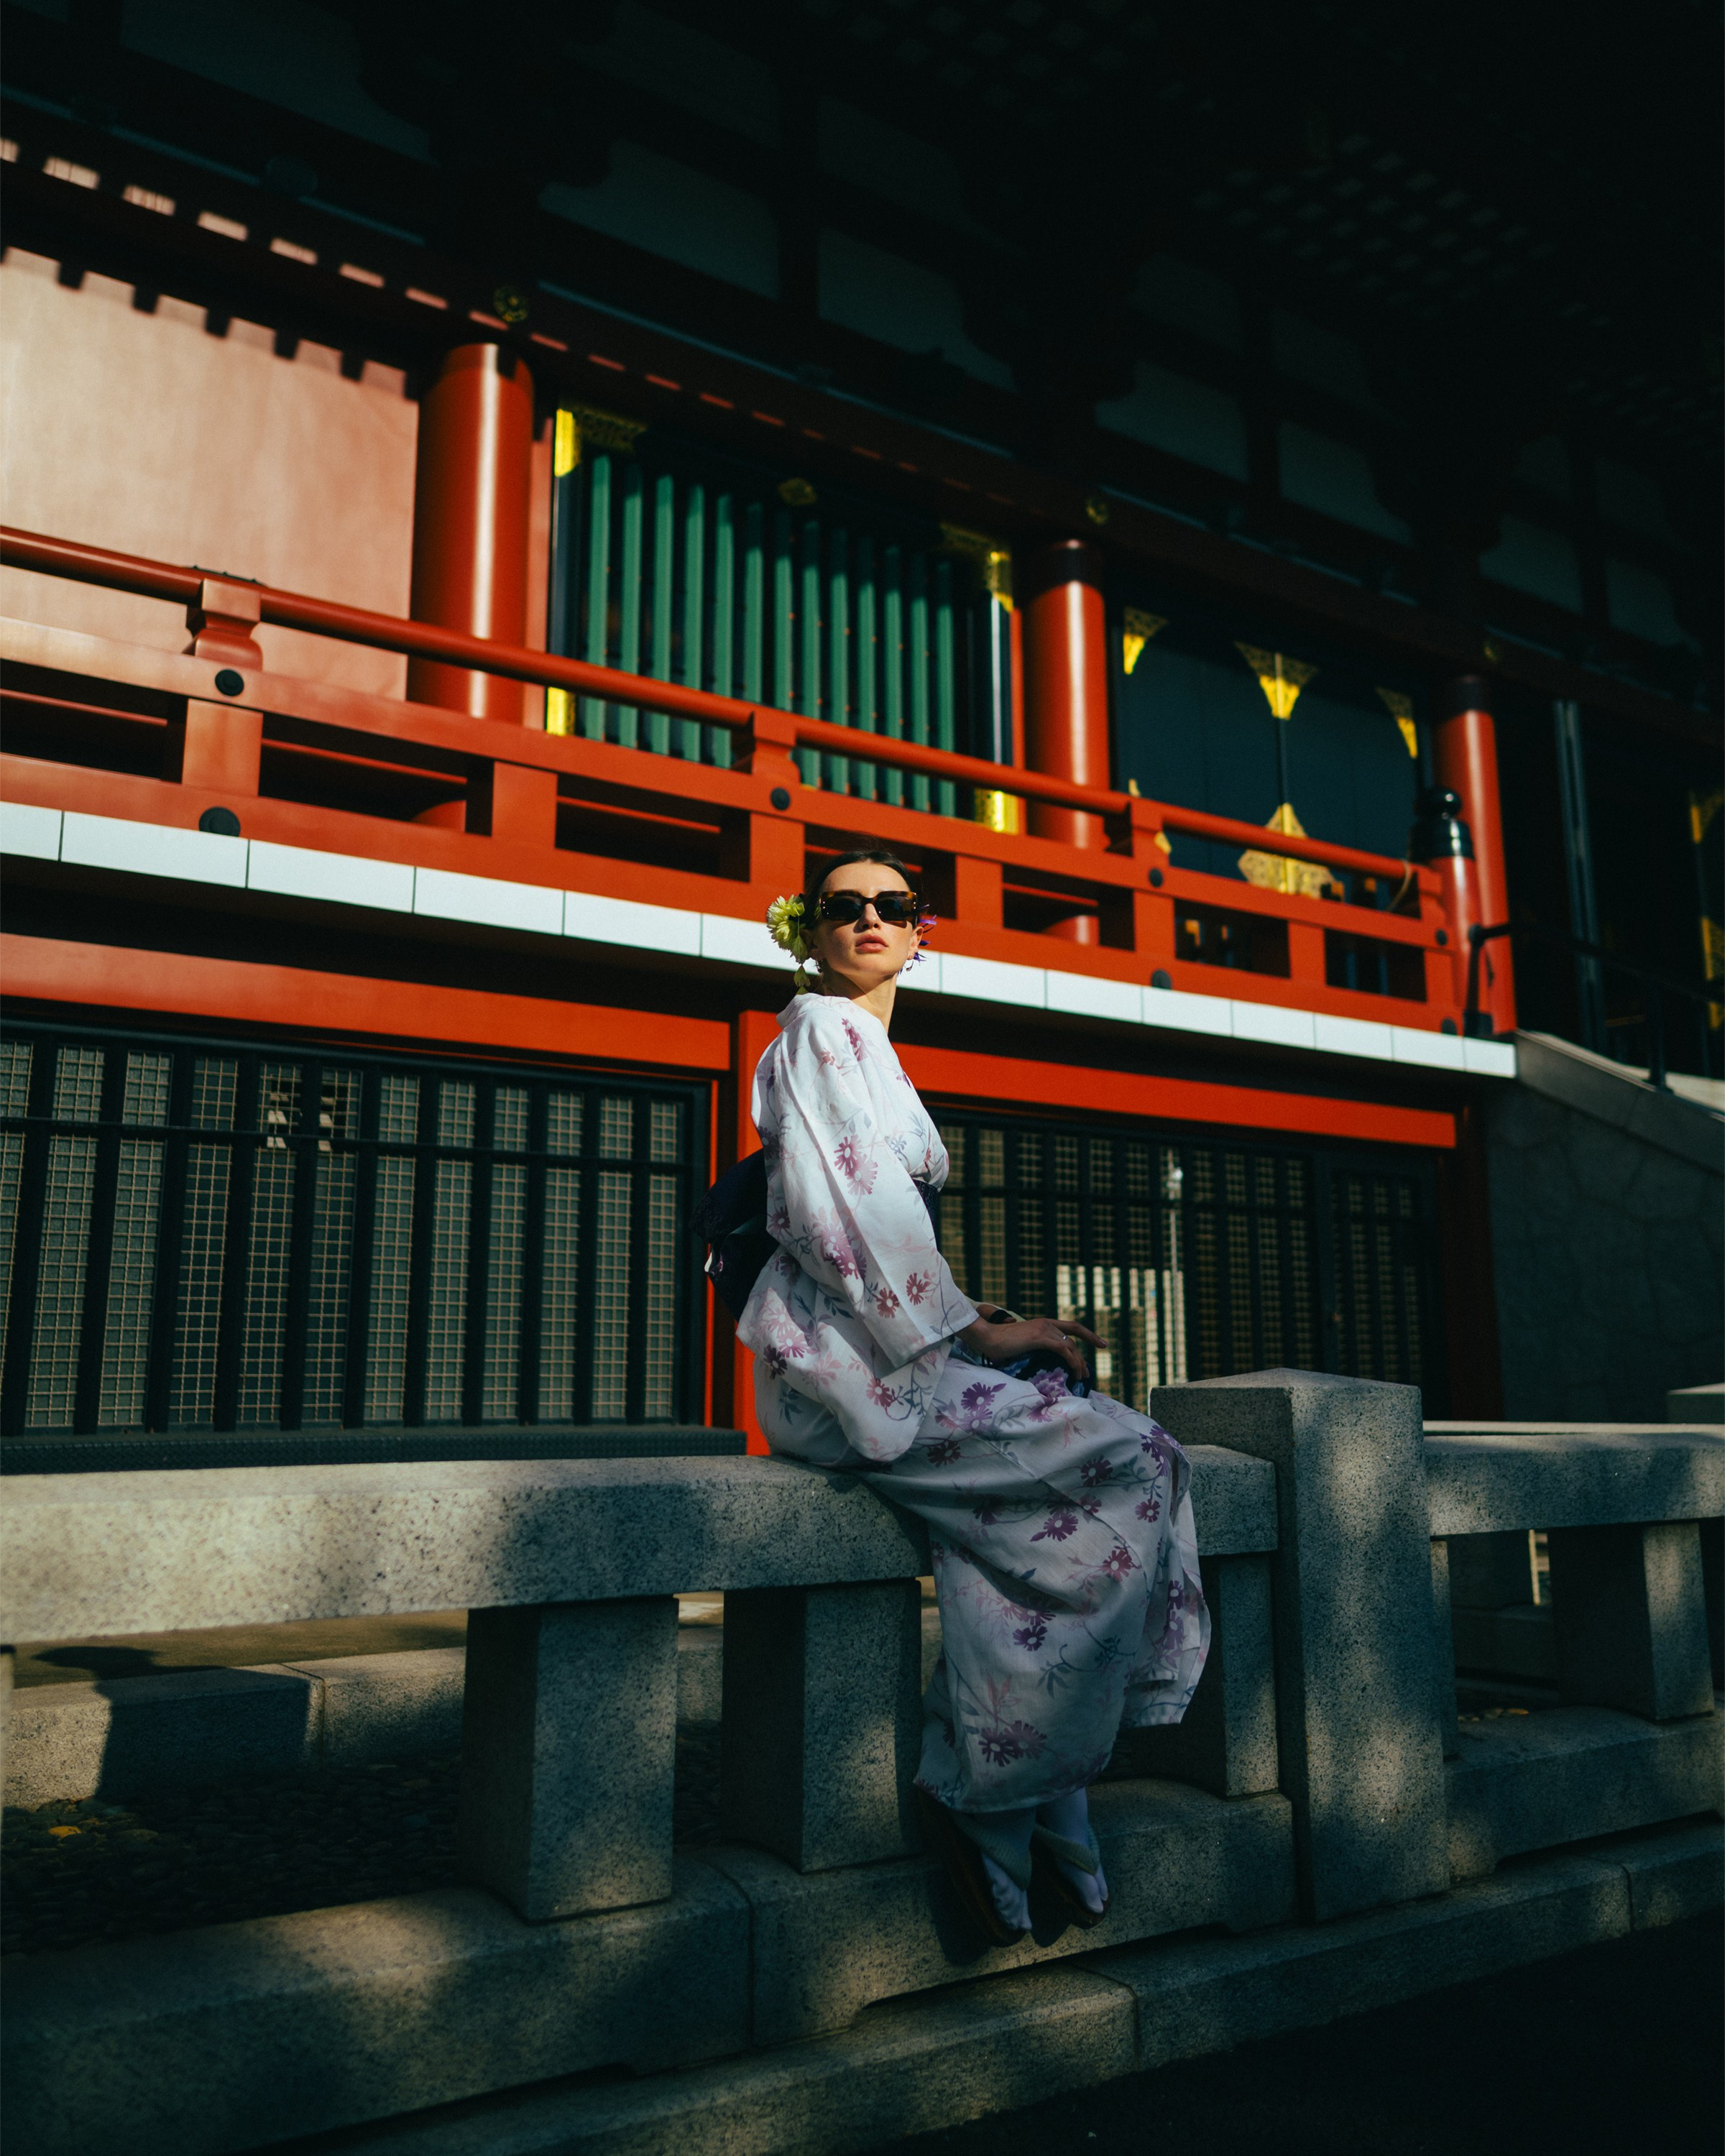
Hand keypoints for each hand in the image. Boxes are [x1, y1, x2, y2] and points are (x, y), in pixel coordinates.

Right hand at [957, 1314, 1103, 1383]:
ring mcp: (1043, 1329)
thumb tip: (1040, 1366)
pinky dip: (1071, 1361)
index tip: (1102, 1343)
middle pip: (1073, 1338)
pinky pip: (1063, 1349)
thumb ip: (1033, 1350)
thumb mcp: (1020, 1346)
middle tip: (1088, 1372)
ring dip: (1078, 1362)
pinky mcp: (1039, 1337)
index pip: (1071, 1327)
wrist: (985, 1337)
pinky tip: (1074, 1371)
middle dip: (1085, 1355)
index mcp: (1043, 1323)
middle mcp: (1046, 1323)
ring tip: (1081, 1377)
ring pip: (1070, 1346)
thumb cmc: (997, 1345)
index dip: (1088, 1334)